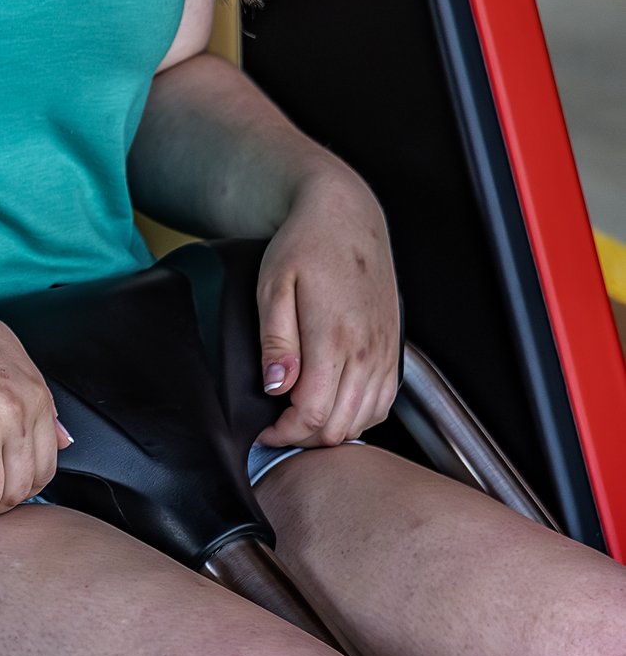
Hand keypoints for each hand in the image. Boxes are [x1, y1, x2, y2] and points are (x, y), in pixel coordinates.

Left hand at [255, 172, 400, 449]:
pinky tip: (333, 405)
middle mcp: (367, 351)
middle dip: (304, 438)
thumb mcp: (273, 286)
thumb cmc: (306, 246)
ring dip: (331, 430)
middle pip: (340, 426)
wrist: (347, 218)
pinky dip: (358, 417)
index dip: (284, 434)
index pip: (313, 413)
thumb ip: (276, 341)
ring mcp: (385, 353)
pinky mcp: (394, 350)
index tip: (261, 432)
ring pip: (365, 420)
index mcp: (333, 338)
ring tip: (299, 418)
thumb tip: (275, 387)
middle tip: (277, 429)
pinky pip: (383, 404)